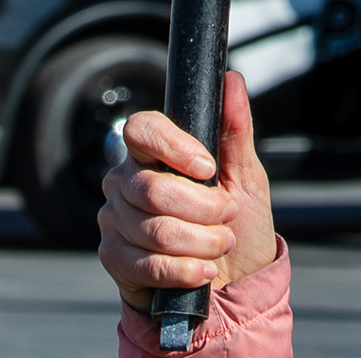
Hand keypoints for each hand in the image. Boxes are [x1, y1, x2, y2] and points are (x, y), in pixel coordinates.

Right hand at [99, 70, 278, 312]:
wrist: (233, 281)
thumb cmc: (238, 223)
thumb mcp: (246, 177)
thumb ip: (235, 130)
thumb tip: (232, 80)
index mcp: (151, 152)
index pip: (141, 129)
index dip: (174, 147)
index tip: (210, 168)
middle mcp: (125, 181)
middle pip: (152, 189)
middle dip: (203, 208)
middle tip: (228, 215)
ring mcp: (115, 219)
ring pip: (154, 230)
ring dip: (201, 242)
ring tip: (221, 244)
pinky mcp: (114, 258)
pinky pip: (146, 264)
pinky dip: (184, 270)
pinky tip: (202, 271)